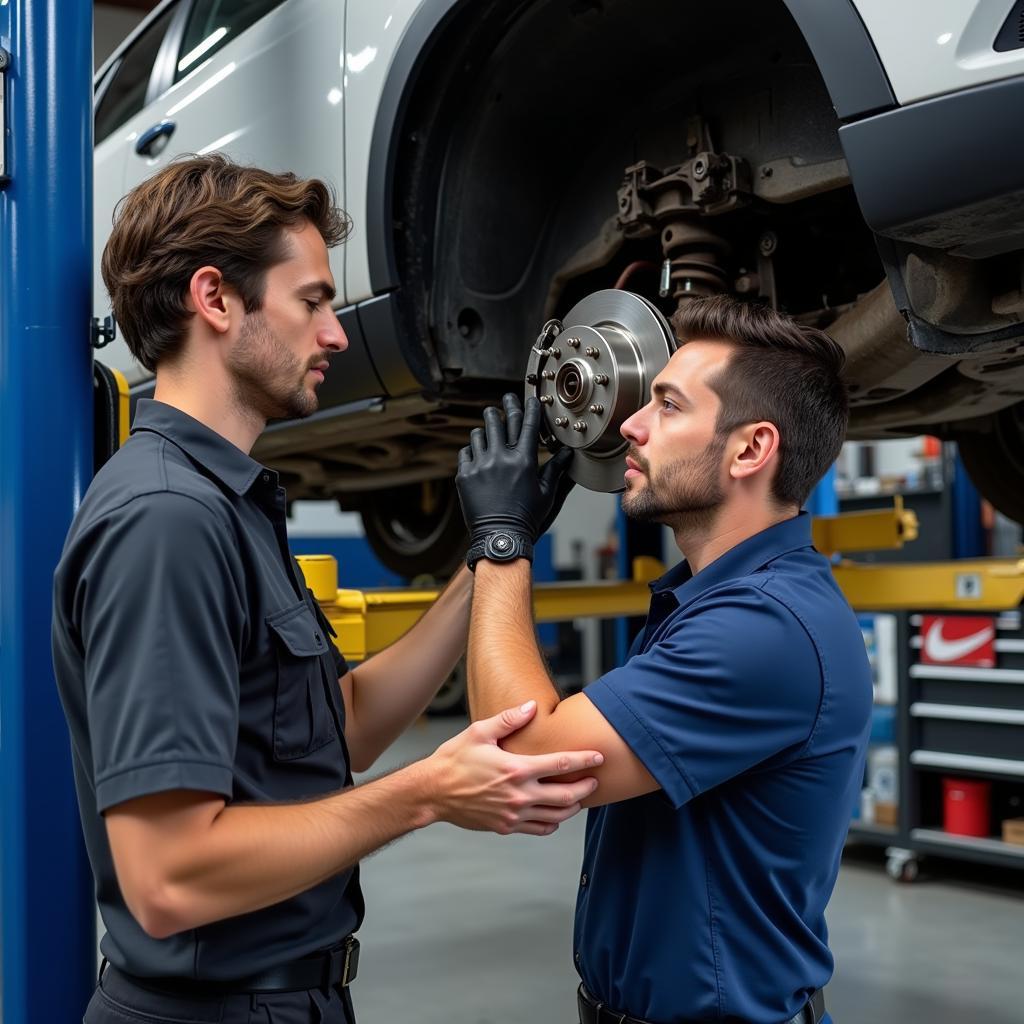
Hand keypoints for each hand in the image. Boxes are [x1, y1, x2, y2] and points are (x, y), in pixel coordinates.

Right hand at [424, 700, 601, 835]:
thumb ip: (509, 720)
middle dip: (586, 787)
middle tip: (595, 780)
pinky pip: (538, 828)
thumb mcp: (480, 732)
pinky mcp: (506, 827)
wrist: (433, 792)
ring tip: (580, 797)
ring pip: (556, 816)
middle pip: (566, 795)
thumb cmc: (455, 759)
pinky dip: (552, 823)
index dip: (584, 760)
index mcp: (517, 769)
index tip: (599, 757)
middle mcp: (519, 794)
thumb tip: (532, 706)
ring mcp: (513, 814)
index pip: (561, 764)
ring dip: (573, 807)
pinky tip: (555, 815)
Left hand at [456, 393, 574, 544]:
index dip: (530, 408)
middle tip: (503, 401)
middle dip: (502, 407)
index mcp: (524, 460)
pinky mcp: (465, 475)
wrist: (500, 536)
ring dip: (485, 429)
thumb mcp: (546, 493)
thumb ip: (556, 469)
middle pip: (499, 421)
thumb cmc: (526, 517)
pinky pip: (465, 452)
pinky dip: (471, 450)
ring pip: (479, 434)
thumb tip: (568, 454)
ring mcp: (480, 465)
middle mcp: (501, 458)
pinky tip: (476, 454)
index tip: (530, 399)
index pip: (527, 424)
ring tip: (487, 430)